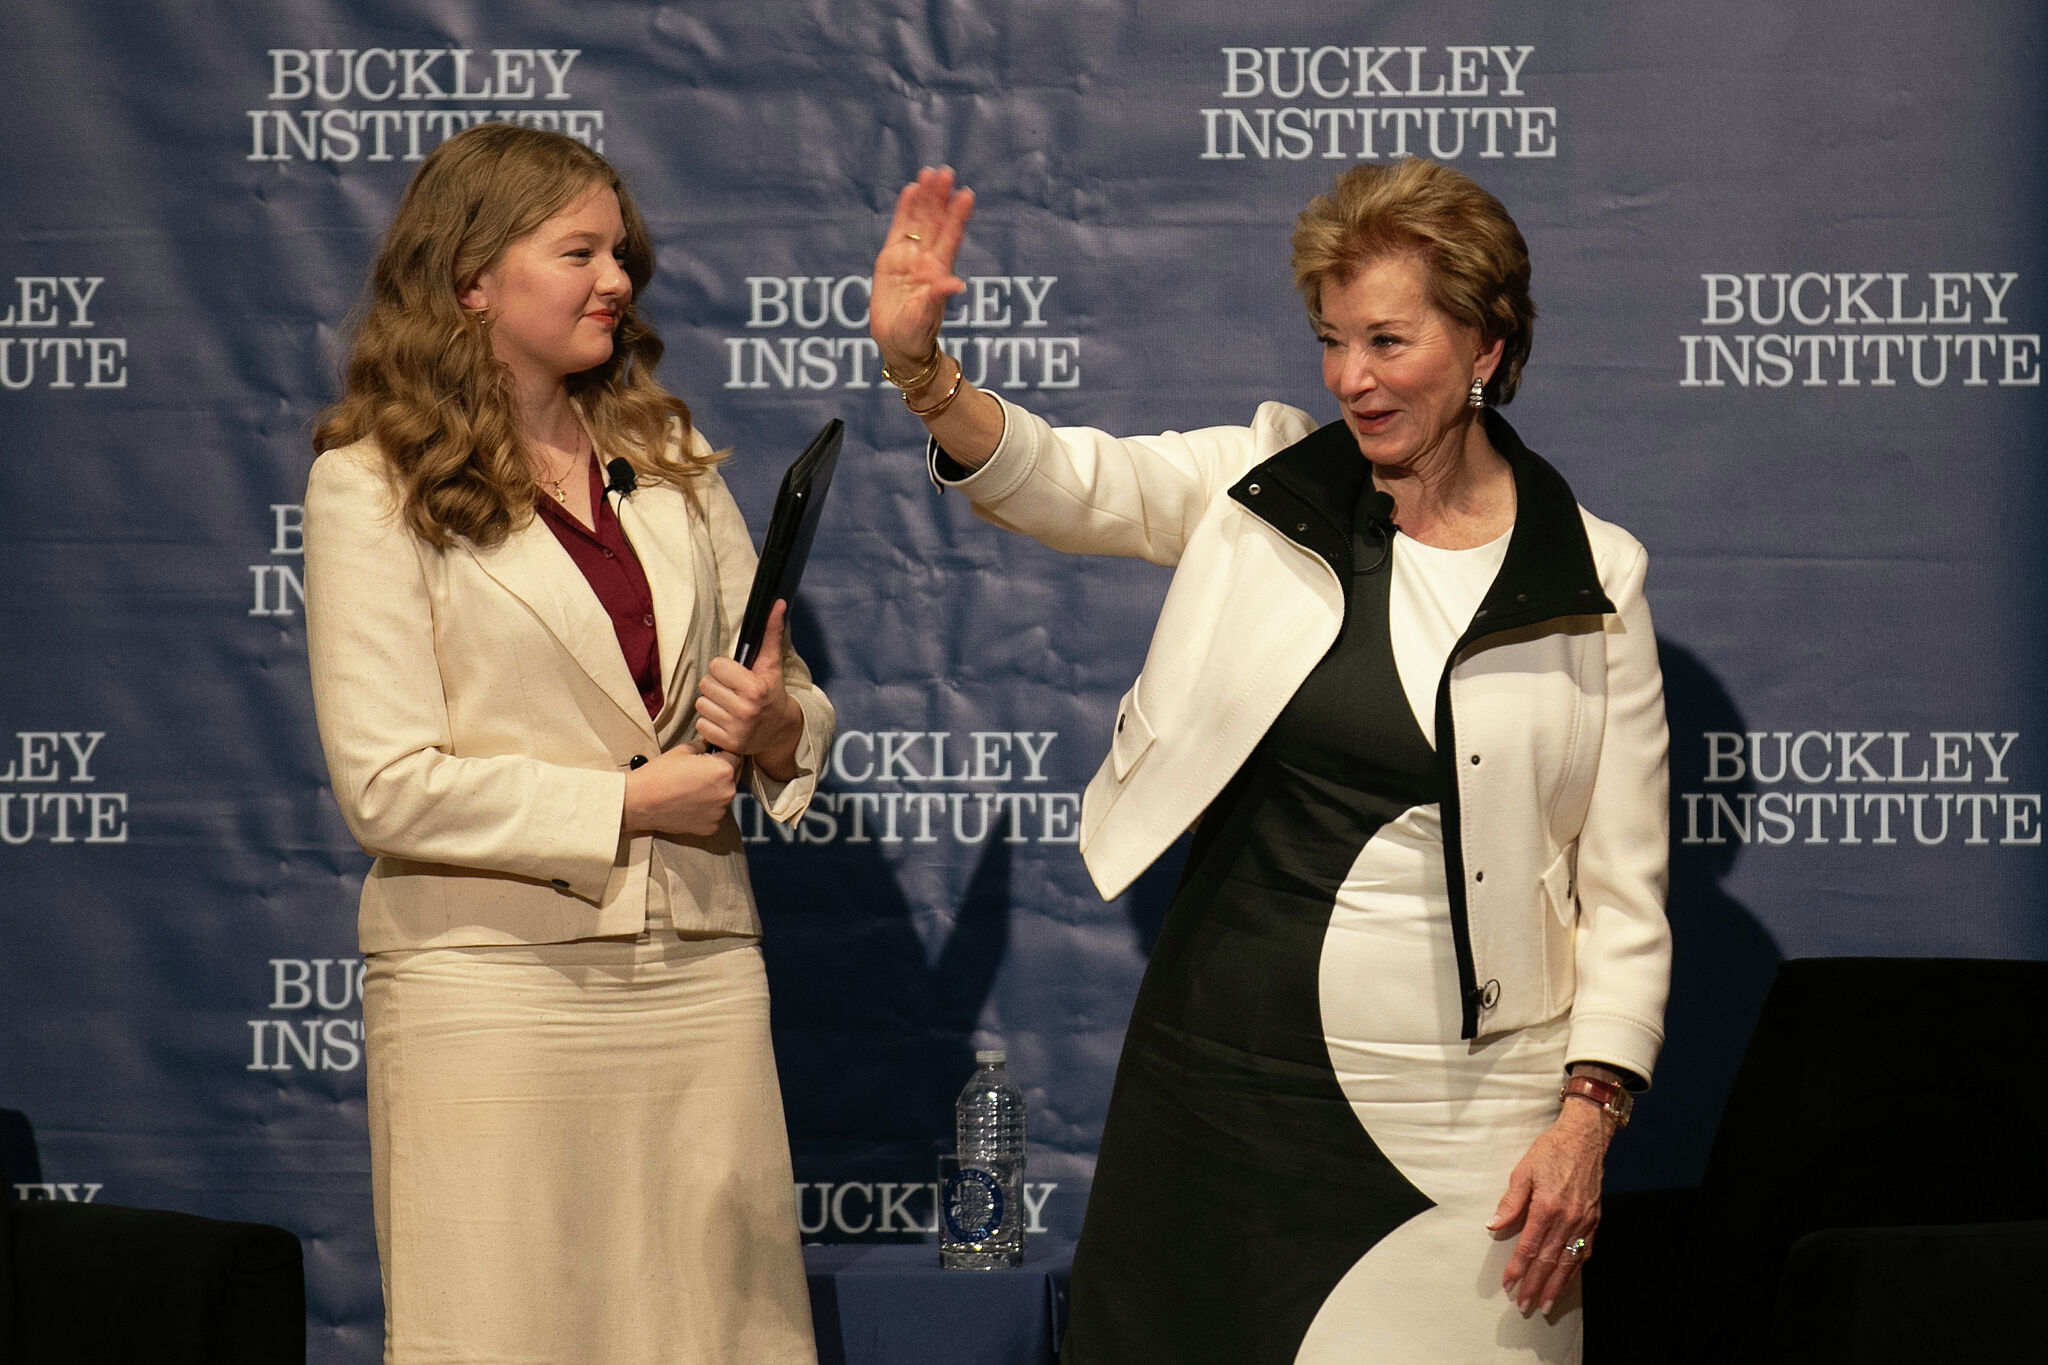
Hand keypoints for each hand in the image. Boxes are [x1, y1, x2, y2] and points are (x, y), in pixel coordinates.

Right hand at [622, 741, 740, 836]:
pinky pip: (714, 814)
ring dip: (713, 792)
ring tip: (690, 789)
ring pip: (723, 797)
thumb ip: (705, 745)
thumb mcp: (683, 750)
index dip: (723, 753)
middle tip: (697, 773)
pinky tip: (688, 804)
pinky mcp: (710, 827)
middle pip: (731, 778)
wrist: (640, 801)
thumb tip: (712, 742)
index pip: (735, 756)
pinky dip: (705, 810)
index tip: (712, 755)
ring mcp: (720, 812)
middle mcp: (727, 792)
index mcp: (724, 770)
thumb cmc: (660, 773)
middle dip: (720, 773)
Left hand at [695, 600, 802, 768]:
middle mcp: (745, 709)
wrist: (780, 731)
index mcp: (754, 687)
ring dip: (711, 704)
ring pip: (701, 704)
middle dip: (716, 686)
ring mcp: (735, 729)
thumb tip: (778, 603)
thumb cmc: (772, 693)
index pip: (715, 666)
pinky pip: (701, 725)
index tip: (735, 676)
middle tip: (731, 692)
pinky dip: (709, 723)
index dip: (723, 669)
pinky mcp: (727, 743)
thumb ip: (771, 633)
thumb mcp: (771, 664)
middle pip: (706, 685)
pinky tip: (724, 721)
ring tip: (727, 706)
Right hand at [870, 166, 974, 374]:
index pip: (950, 238)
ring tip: (929, 173)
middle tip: (945, 173)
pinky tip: (911, 190)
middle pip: (935, 223)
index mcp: (938, 271)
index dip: (958, 216)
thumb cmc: (914, 335)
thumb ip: (937, 298)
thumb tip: (955, 283)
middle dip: (940, 198)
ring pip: (919, 221)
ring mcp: (909, 257)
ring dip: (925, 198)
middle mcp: (926, 259)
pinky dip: (905, 210)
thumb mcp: (925, 318)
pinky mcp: (891, 258)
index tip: (966, 195)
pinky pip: (899, 229)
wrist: (897, 343)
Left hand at [1488, 1098, 1611, 1315]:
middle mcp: (1568, 1218)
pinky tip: (1565, 1282)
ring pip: (1569, 1262)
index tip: (1508, 1285)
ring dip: (1556, 1286)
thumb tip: (1493, 1225)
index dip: (1518, 1268)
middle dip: (1535, 1285)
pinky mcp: (1594, 1221)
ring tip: (1545, 1305)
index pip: (1530, 1246)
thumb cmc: (1550, 1151)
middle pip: (1549, 1260)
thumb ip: (1510, 1202)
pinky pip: (1584, 1252)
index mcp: (1547, 1206)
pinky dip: (1574, 1271)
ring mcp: (1584, 1222)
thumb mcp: (1523, 1171)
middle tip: (1523, 1306)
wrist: (1584, 1138)